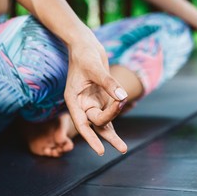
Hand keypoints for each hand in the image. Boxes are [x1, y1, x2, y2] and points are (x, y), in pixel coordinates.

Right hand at [64, 38, 127, 155]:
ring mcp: (92, 101)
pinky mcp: (101, 96)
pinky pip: (109, 112)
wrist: (85, 44)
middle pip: (96, 123)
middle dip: (109, 134)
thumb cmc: (85, 54)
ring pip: (103, 121)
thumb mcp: (95, 68)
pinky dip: (115, 118)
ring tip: (122, 148)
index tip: (101, 150)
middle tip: (122, 148)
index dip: (91, 138)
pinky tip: (120, 133)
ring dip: (112, 133)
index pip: (82, 123)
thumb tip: (123, 97)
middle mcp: (82, 103)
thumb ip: (109, 83)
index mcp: (74, 99)